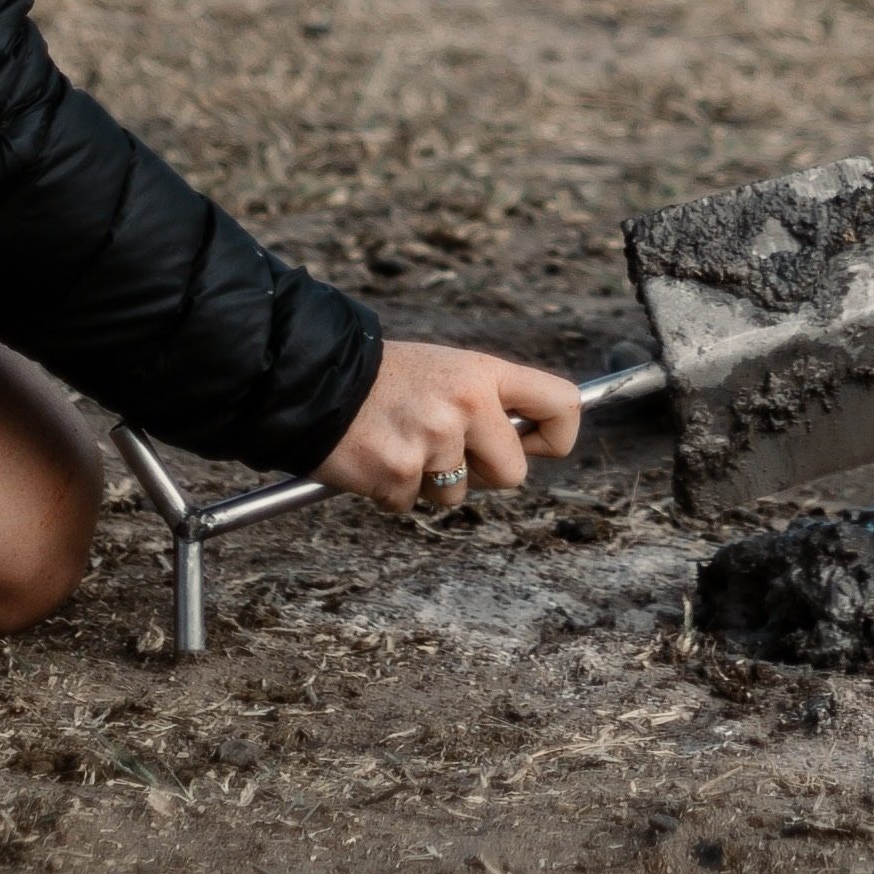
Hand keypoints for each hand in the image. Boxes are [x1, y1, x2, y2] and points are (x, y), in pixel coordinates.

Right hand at [316, 342, 588, 506]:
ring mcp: (432, 441)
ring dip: (429, 482)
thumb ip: (488, 401)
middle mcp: (466, 404)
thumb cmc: (382, 379)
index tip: (533, 444)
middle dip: (481, 473)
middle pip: (513, 473)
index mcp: (482, 373)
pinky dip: (391, 490)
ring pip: (457, 495)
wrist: (312, 378)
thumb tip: (528, 443)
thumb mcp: (447, 370)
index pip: (561, 403)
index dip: (557, 436)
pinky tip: (374, 455)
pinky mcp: (398, 473)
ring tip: (399, 442)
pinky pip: (411, 503)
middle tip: (443, 449)